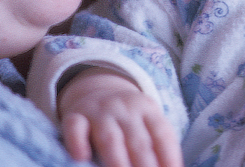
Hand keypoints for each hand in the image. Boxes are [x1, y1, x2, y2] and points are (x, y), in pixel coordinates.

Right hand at [58, 67, 182, 166]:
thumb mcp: (147, 121)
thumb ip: (158, 144)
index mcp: (148, 110)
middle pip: (138, 141)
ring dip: (117, 161)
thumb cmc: (129, 118)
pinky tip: (81, 158)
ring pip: (109, 138)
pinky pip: (75, 128)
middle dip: (145, 165)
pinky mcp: (75, 116)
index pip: (163, 134)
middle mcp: (125, 109)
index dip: (169, 157)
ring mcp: (100, 112)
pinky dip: (78, 143)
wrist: (96, 86)